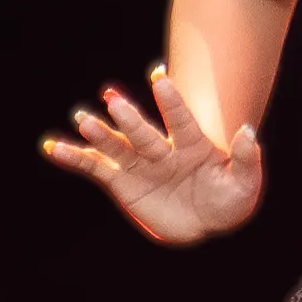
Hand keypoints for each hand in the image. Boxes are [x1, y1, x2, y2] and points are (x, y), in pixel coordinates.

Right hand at [41, 68, 261, 243]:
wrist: (206, 223)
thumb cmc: (228, 200)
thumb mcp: (245, 184)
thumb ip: (246, 159)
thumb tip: (248, 131)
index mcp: (192, 144)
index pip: (181, 119)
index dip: (171, 100)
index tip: (159, 78)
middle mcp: (162, 149)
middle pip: (143, 132)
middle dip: (130, 118)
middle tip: (114, 100)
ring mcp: (139, 163)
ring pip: (116, 145)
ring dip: (99, 133)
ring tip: (82, 118)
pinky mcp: (121, 182)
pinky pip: (94, 168)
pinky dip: (74, 157)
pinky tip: (53, 148)